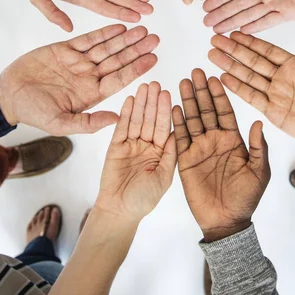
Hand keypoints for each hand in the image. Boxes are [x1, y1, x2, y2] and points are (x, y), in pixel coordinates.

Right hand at [0, 24, 158, 133]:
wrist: (8, 96)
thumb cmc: (34, 112)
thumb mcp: (61, 123)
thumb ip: (89, 123)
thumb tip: (117, 119)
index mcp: (92, 94)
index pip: (120, 79)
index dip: (137, 68)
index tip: (154, 59)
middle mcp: (89, 76)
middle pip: (118, 60)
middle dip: (136, 49)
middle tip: (155, 38)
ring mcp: (78, 62)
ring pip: (106, 48)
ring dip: (124, 39)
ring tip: (142, 28)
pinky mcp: (65, 49)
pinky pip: (88, 39)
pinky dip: (103, 32)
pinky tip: (119, 26)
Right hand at [96, 82, 176, 221]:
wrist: (119, 211)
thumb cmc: (144, 199)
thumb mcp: (164, 177)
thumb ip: (171, 155)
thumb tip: (179, 132)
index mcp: (161, 152)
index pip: (165, 127)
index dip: (166, 111)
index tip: (169, 94)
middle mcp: (147, 145)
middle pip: (151, 119)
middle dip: (153, 102)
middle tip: (156, 83)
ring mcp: (131, 144)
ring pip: (137, 120)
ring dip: (141, 103)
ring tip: (144, 86)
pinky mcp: (116, 146)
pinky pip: (122, 127)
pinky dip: (125, 113)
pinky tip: (130, 99)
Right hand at [174, 69, 269, 241]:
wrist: (226, 221)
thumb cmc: (246, 198)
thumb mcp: (259, 171)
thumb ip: (258, 146)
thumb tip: (258, 122)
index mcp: (233, 140)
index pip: (225, 112)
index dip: (220, 95)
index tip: (215, 77)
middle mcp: (215, 139)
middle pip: (207, 110)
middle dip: (201, 91)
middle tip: (195, 72)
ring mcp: (199, 148)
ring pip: (192, 119)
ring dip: (188, 101)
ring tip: (182, 82)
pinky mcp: (185, 159)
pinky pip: (180, 137)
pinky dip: (177, 122)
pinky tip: (173, 107)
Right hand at [203, 0, 294, 33]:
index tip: (206, 3)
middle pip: (239, 4)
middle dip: (222, 13)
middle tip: (206, 21)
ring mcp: (277, 3)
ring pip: (249, 15)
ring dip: (233, 22)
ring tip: (216, 29)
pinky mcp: (288, 13)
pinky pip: (268, 22)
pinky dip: (254, 28)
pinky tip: (240, 32)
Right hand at [208, 11, 294, 162]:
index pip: (267, 50)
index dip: (250, 41)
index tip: (234, 31)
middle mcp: (283, 78)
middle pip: (252, 61)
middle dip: (233, 50)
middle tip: (214, 39)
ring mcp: (276, 95)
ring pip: (248, 77)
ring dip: (230, 66)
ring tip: (212, 55)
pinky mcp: (274, 113)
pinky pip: (252, 97)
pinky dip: (236, 88)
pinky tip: (223, 77)